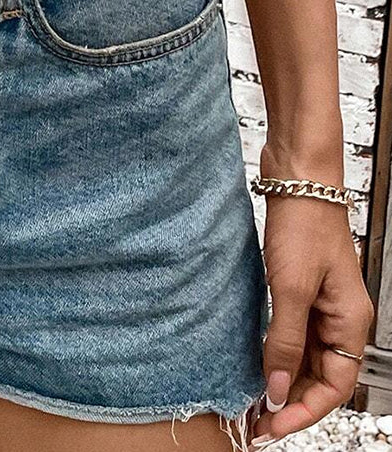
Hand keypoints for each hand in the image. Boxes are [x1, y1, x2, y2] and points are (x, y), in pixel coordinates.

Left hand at [252, 193, 374, 441]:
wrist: (297, 178)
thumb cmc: (303, 223)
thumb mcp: (290, 287)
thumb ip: (286, 341)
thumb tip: (278, 389)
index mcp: (351, 322)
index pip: (335, 387)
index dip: (304, 411)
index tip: (273, 425)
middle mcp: (340, 318)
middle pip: (322, 377)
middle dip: (292, 403)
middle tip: (256, 422)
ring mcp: (322, 304)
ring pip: (307, 359)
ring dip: (283, 381)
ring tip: (253, 400)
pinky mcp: (302, 289)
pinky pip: (295, 335)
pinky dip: (278, 354)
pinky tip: (257, 362)